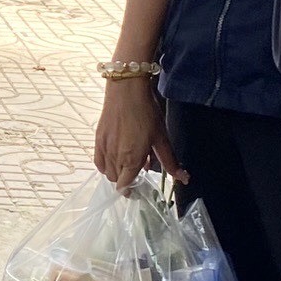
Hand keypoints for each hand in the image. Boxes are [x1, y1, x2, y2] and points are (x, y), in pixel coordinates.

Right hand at [94, 75, 181, 191]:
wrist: (126, 91)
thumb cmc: (146, 113)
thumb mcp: (161, 137)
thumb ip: (169, 161)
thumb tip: (184, 179)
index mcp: (132, 158)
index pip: (126, 184)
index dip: (132, 189)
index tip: (139, 187)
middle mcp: (115, 157)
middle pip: (116, 180)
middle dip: (125, 181)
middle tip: (136, 172)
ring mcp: (104, 149)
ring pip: (107, 172)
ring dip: (116, 173)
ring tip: (127, 163)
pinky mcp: (97, 140)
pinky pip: (98, 162)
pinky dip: (105, 165)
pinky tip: (114, 158)